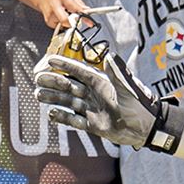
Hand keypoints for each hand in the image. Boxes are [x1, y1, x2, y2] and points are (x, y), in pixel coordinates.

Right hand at [33, 53, 159, 147]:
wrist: (146, 128)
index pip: (80, 71)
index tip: (50, 60)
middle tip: (38, 78)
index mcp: (102, 83)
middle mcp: (95, 94)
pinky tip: (51, 113)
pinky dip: (63, 117)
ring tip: (37, 94)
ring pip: (69, 101)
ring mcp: (93, 109)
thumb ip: (118, 73)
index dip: (65, 66)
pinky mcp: (93, 124)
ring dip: (54, 98)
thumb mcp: (128, 88)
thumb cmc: (140, 106)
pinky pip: (74, 119)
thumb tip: (110, 55)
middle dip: (54, 81)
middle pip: (70, 86)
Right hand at [36, 0, 87, 28]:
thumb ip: (80, 3)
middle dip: (73, 23)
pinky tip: (61, 16)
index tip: (89, 22)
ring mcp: (50, 15)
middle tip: (77, 20)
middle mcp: (54, 6)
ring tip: (66, 14)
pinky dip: (63, 23)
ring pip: (64, 25)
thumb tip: (88, 11)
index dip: (83, 15)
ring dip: (68, 22)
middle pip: (65, 20)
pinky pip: (60, 27)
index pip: (75, 8)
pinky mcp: (48, 22)